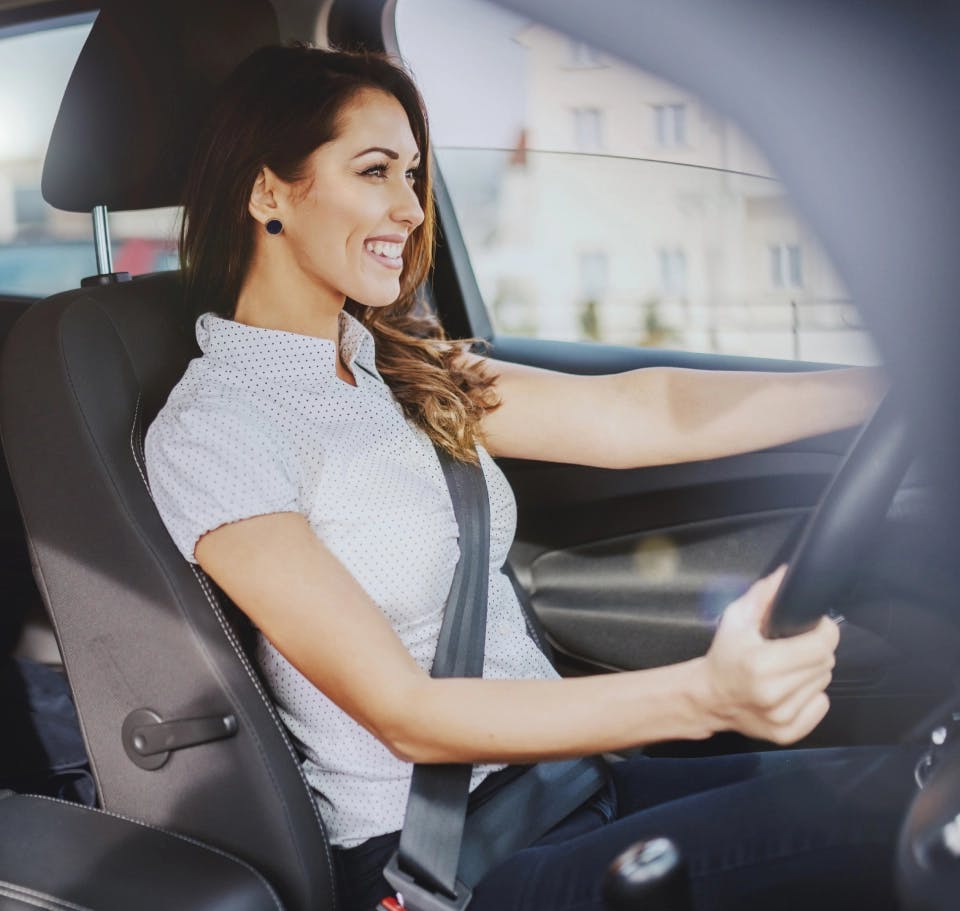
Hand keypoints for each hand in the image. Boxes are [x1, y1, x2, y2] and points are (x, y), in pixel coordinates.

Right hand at [701, 565, 839, 743]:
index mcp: (760, 663)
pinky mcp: (786, 733)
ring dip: (812, 673)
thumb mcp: (736, 619)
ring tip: (789, 668)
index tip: (816, 626)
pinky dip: (812, 696)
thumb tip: (787, 575)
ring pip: (824, 685)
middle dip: (816, 651)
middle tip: (796, 647)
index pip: (820, 646)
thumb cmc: (724, 656)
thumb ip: (763, 595)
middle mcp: (773, 693)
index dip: (825, 631)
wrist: (708, 697)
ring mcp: (781, 717)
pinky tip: (791, 689)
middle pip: (825, 664)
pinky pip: (821, 707)